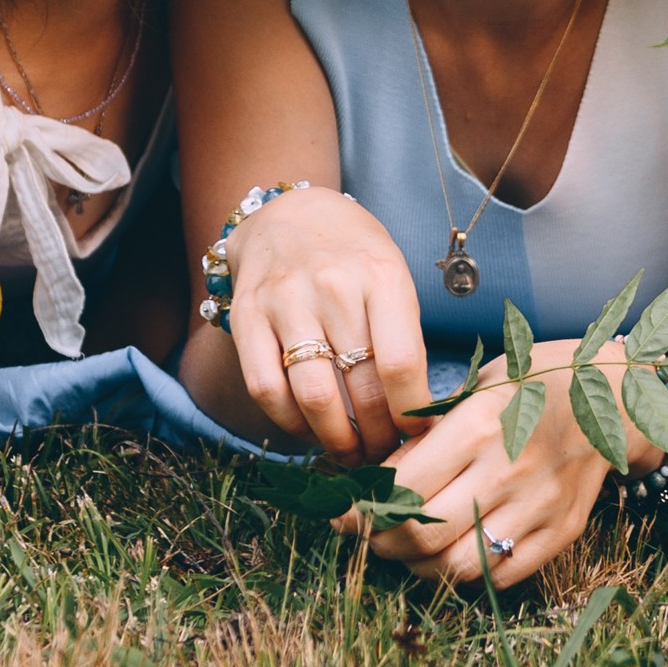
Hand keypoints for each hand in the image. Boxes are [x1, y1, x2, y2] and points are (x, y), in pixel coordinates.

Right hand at [217, 186, 430, 461]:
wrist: (288, 212)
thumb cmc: (353, 254)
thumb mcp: (393, 276)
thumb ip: (404, 336)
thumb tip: (420, 415)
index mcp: (381, 275)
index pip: (401, 363)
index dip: (411, 414)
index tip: (417, 434)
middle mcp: (333, 286)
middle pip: (360, 388)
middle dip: (377, 436)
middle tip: (383, 454)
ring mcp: (285, 301)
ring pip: (313, 396)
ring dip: (335, 440)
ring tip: (350, 452)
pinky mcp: (247, 317)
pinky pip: (266, 388)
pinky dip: (289, 423)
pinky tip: (307, 429)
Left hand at [339, 340, 632, 590]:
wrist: (617, 393)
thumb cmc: (540, 378)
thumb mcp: (482, 383)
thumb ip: (435, 428)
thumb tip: (381, 473)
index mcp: (481, 425)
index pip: (404, 486)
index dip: (363, 507)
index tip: (343, 510)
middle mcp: (508, 471)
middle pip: (424, 534)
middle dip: (381, 542)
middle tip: (366, 534)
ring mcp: (538, 507)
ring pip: (459, 567)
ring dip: (418, 566)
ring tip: (405, 549)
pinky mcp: (560, 532)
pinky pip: (501, 574)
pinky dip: (466, 575)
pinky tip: (451, 555)